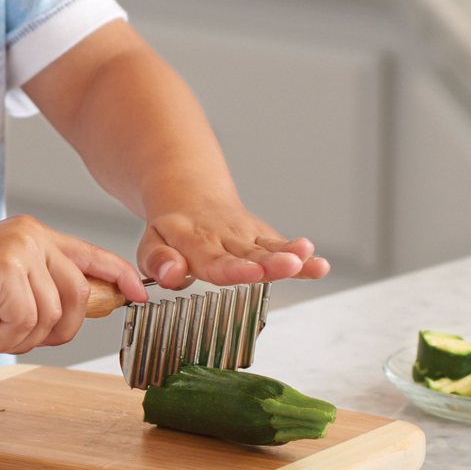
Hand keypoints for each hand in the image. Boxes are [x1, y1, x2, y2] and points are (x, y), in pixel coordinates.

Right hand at [0, 215, 147, 354]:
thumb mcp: (5, 281)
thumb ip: (40, 287)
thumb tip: (81, 310)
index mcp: (36, 235)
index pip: (91, 254)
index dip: (119, 277)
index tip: (138, 296)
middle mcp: (32, 235)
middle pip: (79, 296)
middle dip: (59, 332)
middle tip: (22, 340)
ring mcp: (19, 248)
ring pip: (51, 314)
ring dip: (22, 340)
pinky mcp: (2, 267)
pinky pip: (25, 319)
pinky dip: (5, 338)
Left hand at [138, 199, 330, 288]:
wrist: (189, 194)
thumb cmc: (170, 229)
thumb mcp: (151, 243)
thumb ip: (158, 261)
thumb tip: (170, 275)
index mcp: (194, 242)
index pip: (215, 260)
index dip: (233, 269)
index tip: (251, 272)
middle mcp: (225, 237)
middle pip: (250, 254)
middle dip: (271, 263)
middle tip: (289, 265)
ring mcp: (246, 235)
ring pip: (270, 248)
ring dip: (292, 256)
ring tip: (310, 259)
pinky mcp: (262, 235)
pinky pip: (282, 245)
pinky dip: (301, 254)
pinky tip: (319, 264)